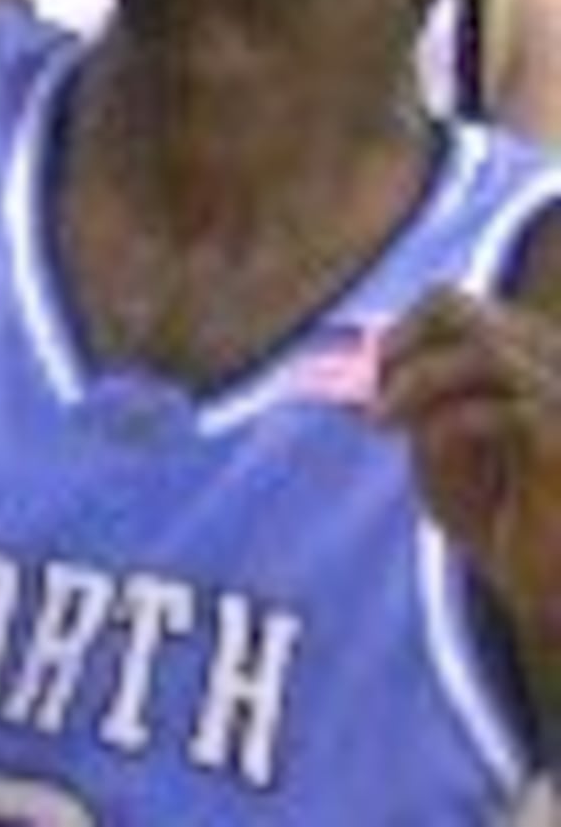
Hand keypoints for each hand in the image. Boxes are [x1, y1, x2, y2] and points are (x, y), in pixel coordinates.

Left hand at [375, 284, 560, 615]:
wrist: (551, 598)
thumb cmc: (499, 523)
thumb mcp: (441, 453)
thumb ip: (412, 404)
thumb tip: (360, 367)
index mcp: (525, 358)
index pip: (457, 304)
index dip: (401, 327)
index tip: (368, 368)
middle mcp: (553, 367)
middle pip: (466, 312)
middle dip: (404, 343)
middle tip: (373, 391)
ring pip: (486, 351)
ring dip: (420, 379)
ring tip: (383, 420)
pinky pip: (506, 412)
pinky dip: (451, 420)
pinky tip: (427, 445)